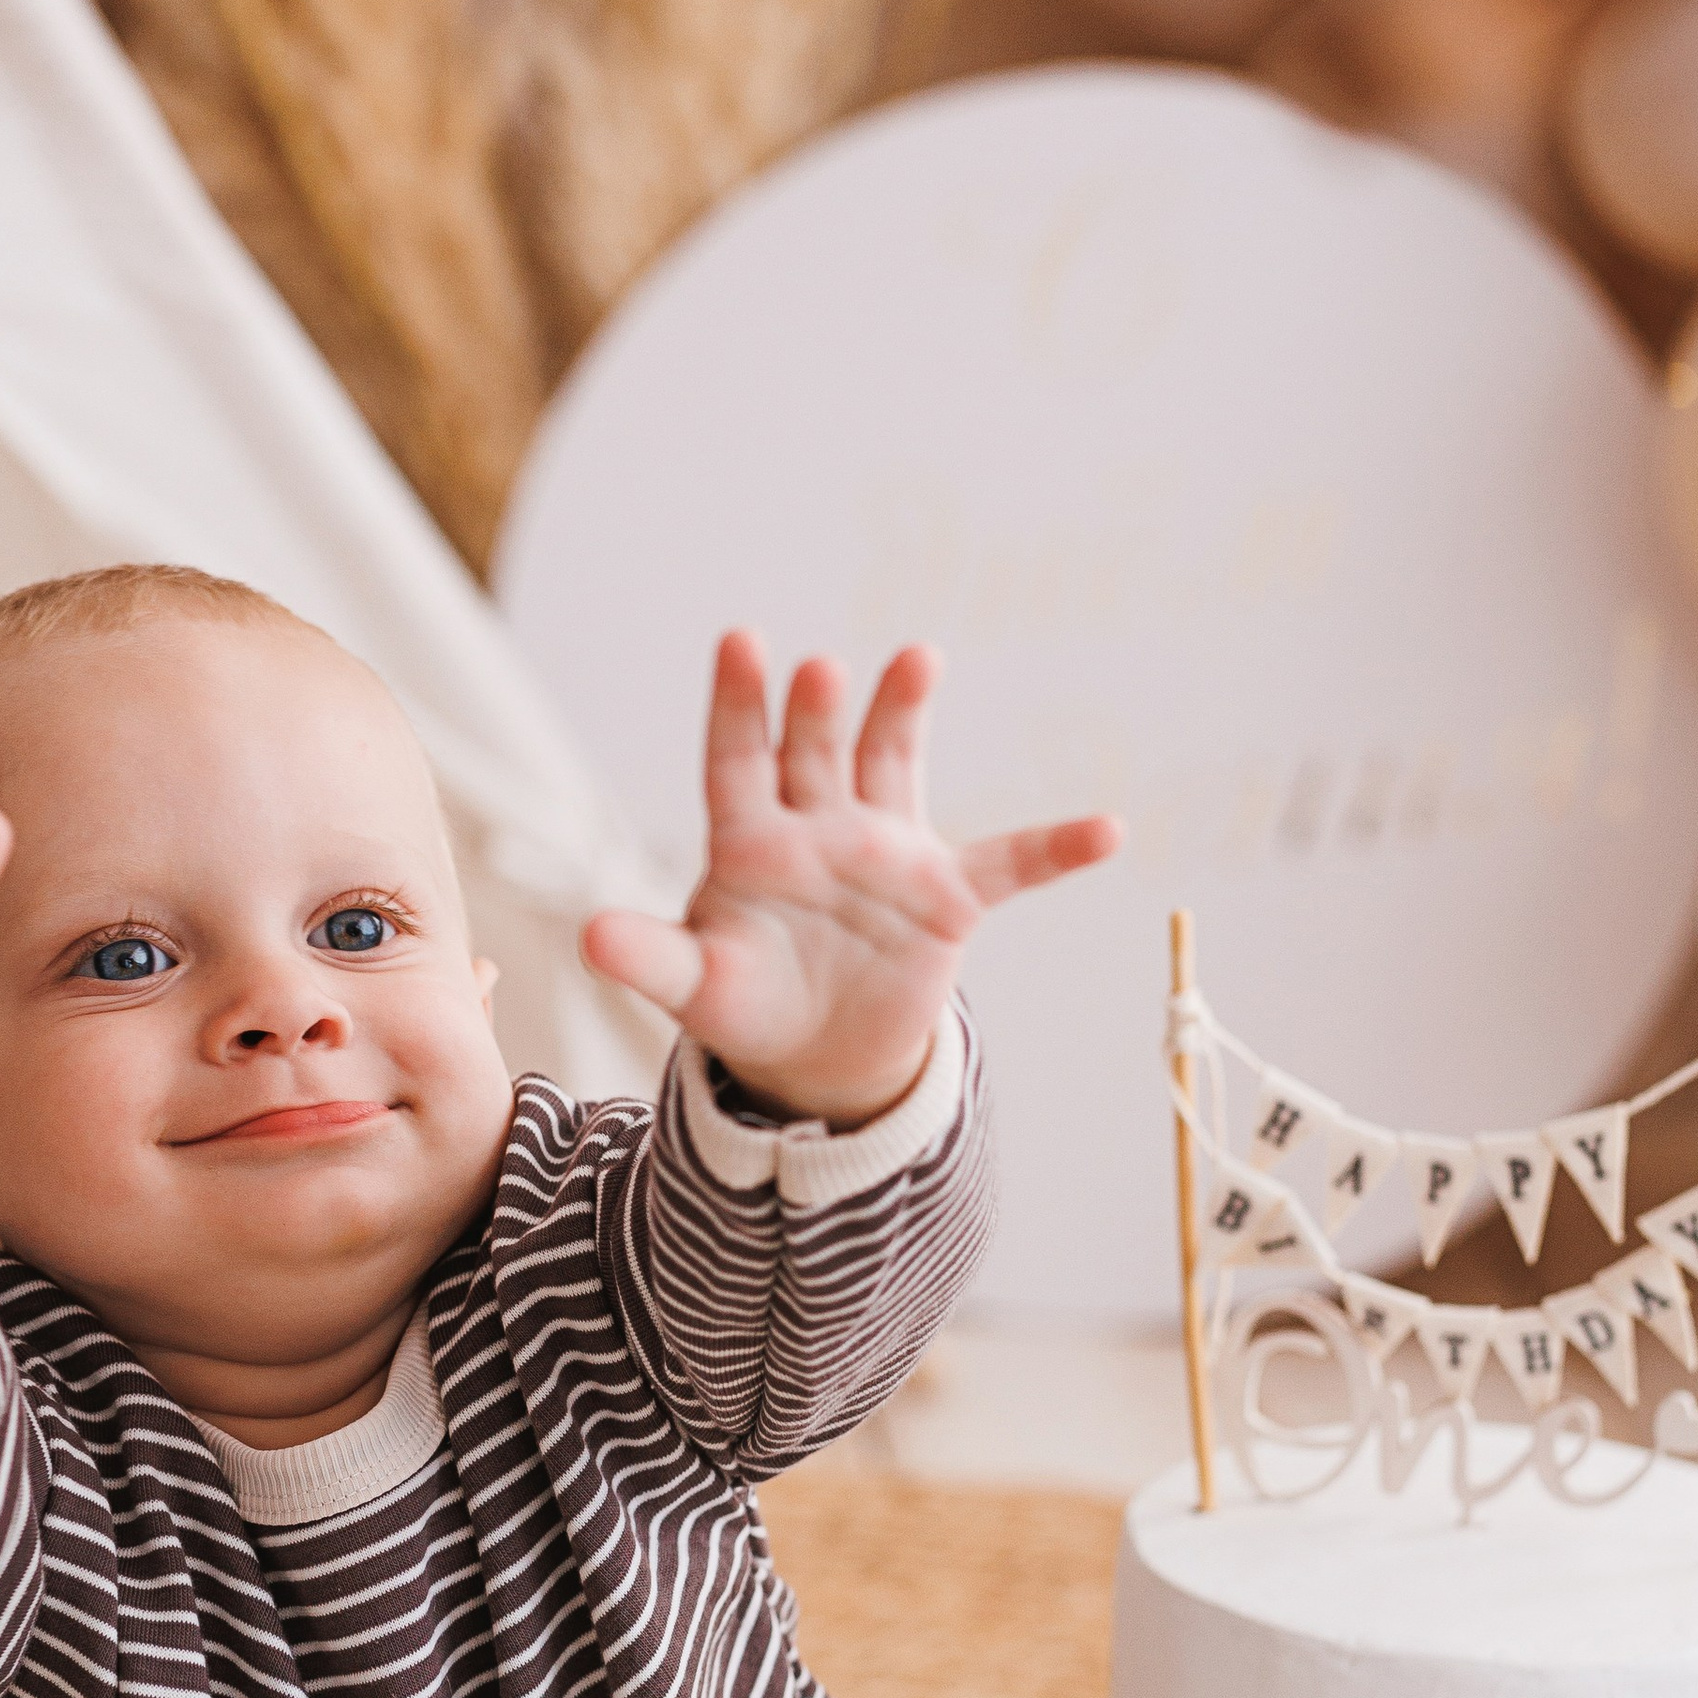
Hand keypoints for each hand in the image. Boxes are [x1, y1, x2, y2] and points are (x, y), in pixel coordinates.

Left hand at [581, 635, 1119, 1126]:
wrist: (817, 1055)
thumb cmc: (747, 1001)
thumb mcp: (694, 987)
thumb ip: (649, 956)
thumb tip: (589, 938)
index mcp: (749, 840)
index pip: (737, 761)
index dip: (737, 705)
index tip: (739, 642)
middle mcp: (819, 825)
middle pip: (816, 752)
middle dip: (818, 712)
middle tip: (819, 670)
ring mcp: (887, 852)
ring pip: (894, 766)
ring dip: (902, 715)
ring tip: (916, 658)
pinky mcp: (945, 897)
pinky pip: (1008, 865)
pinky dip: (1056, 849)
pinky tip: (1107, 829)